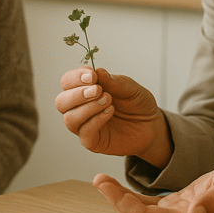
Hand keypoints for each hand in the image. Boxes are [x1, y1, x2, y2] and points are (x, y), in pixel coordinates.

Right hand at [55, 66, 171, 167]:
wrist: (152, 125)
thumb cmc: (137, 104)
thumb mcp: (129, 88)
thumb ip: (113, 81)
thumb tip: (97, 71)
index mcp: (84, 90)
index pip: (67, 82)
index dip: (75, 77)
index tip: (91, 75)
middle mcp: (80, 108)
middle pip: (61, 101)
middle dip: (77, 94)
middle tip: (98, 89)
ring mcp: (85, 126)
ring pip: (70, 118)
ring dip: (87, 107)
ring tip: (108, 100)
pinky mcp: (93, 142)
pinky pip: (85, 133)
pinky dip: (96, 120)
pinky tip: (109, 111)